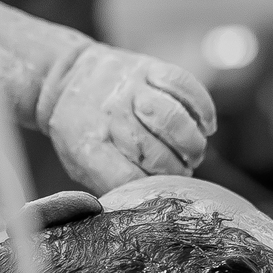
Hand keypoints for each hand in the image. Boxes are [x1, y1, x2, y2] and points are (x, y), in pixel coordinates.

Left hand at [40, 44, 216, 193]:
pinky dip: (202, 109)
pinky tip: (205, 126)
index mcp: (88, 144)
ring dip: (191, 144)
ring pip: (173, 119)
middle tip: (181, 173)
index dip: (151, 190)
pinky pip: (185, 86)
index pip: (128, 178)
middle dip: (176, 171)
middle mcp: (110, 114)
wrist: (67, 78)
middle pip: (154, 153)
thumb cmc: (80, 131)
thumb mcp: (78, 163)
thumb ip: (108, 184)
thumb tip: (143, 206)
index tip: (159, 191)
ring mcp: (131, 88)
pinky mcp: (150, 67)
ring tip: (193, 153)